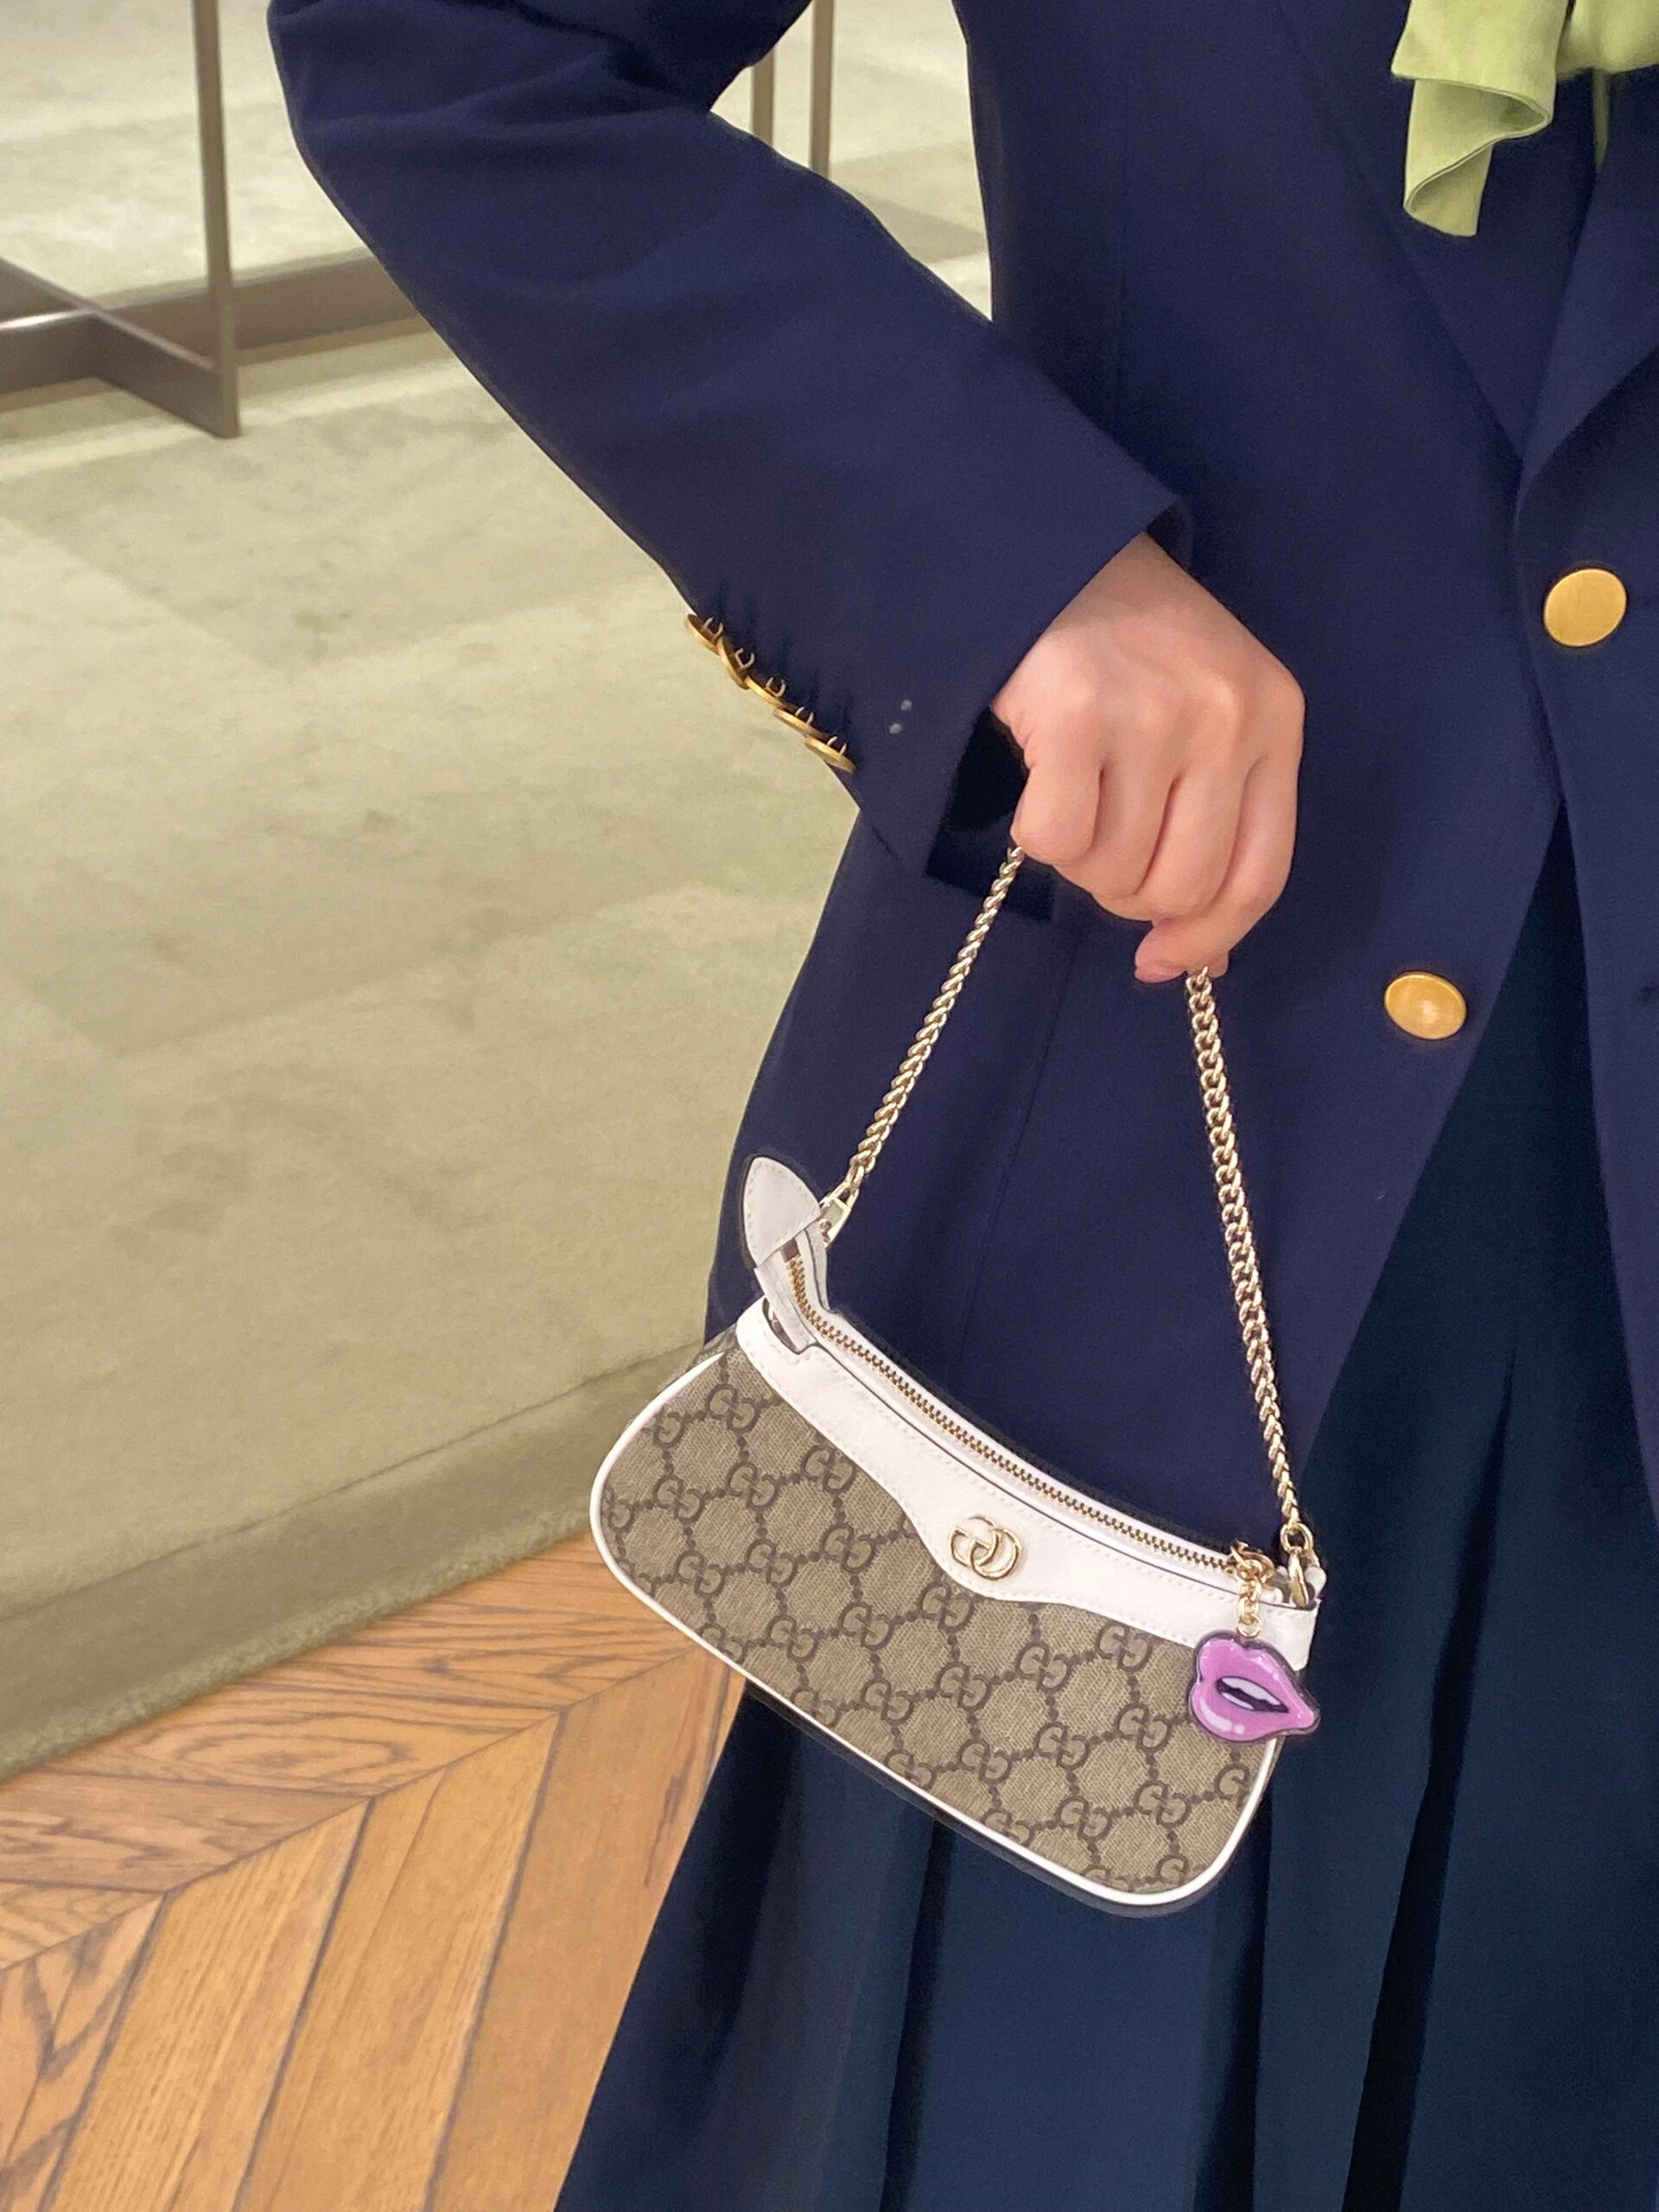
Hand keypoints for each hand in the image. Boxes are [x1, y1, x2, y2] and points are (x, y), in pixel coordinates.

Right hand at [990, 532, 1302, 980]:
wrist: (1048, 550)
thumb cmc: (1128, 646)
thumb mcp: (1205, 713)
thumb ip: (1217, 818)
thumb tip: (1200, 954)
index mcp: (1273, 720)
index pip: (1260, 876)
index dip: (1209, 938)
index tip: (1164, 962)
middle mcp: (1225, 718)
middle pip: (1182, 887)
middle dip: (1131, 897)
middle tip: (1102, 849)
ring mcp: (1153, 715)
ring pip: (1114, 871)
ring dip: (1080, 862)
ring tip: (1071, 797)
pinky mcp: (1076, 717)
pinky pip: (1054, 840)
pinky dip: (1035, 834)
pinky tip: (1038, 781)